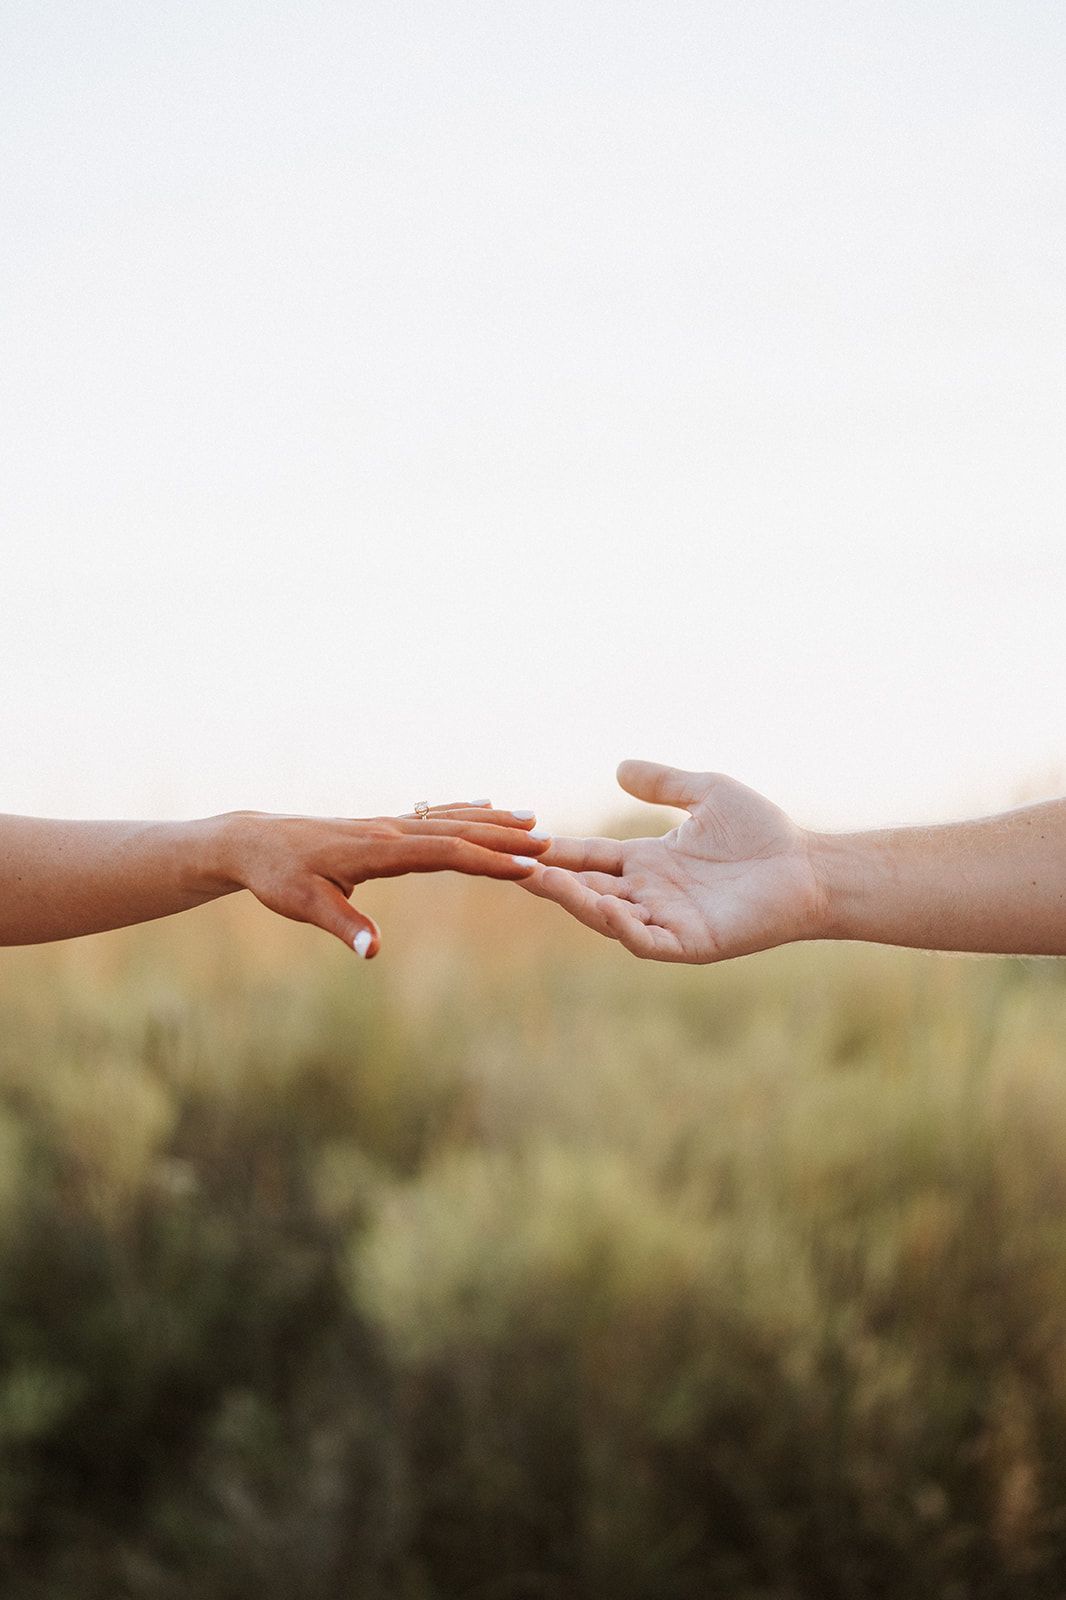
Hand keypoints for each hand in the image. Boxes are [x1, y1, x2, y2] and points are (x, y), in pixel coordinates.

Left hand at [220, 801, 546, 957]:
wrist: (253, 841)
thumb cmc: (277, 876)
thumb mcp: (303, 905)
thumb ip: (343, 925)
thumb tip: (374, 952)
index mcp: (378, 849)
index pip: (444, 852)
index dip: (487, 860)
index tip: (527, 867)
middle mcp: (389, 830)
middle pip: (457, 830)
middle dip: (503, 837)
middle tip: (549, 842)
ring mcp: (388, 825)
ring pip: (449, 819)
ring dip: (491, 820)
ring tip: (532, 821)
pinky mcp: (382, 828)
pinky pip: (432, 815)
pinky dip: (463, 810)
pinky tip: (484, 805)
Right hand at [522, 762, 825, 962]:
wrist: (810, 867)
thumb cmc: (764, 832)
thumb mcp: (706, 794)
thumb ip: (663, 783)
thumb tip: (619, 767)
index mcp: (648, 862)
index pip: (589, 856)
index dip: (556, 850)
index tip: (521, 837)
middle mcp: (649, 894)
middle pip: (585, 888)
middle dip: (549, 879)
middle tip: (510, 864)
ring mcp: (666, 921)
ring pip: (605, 915)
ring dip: (572, 900)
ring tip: (540, 880)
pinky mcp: (689, 943)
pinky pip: (644, 939)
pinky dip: (620, 926)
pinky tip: (601, 906)